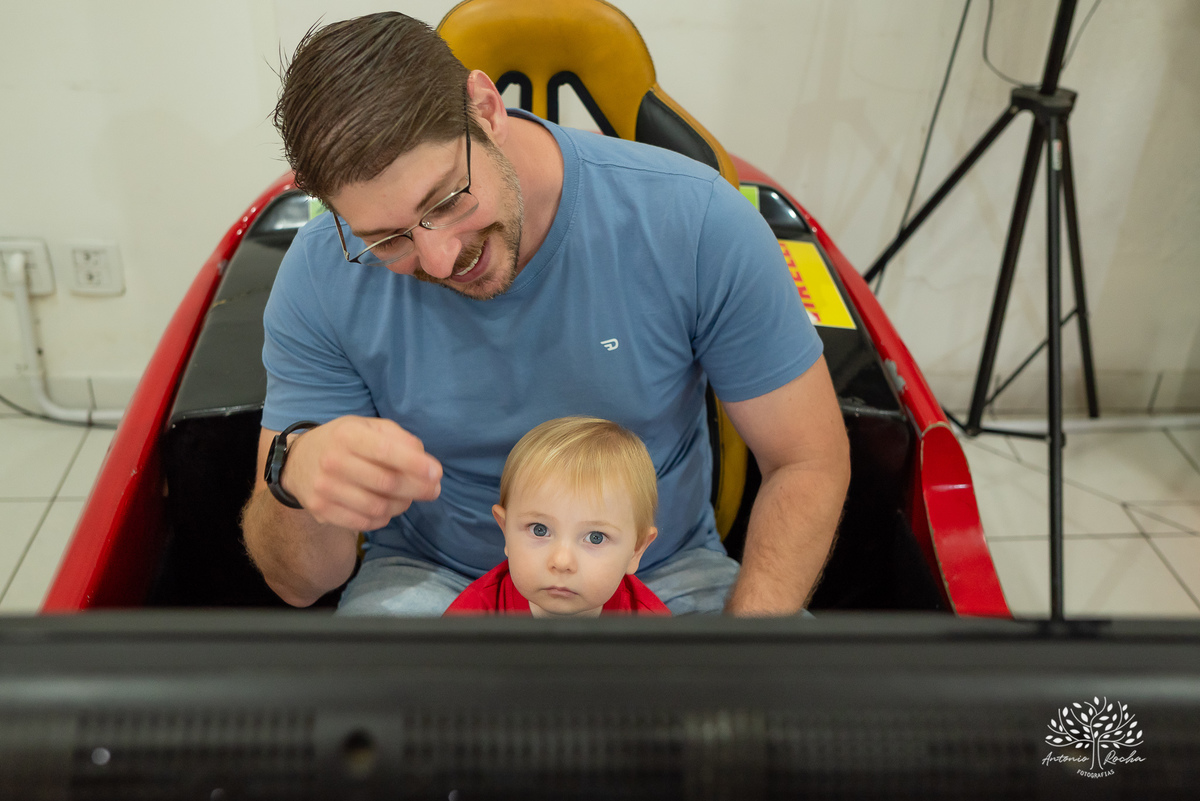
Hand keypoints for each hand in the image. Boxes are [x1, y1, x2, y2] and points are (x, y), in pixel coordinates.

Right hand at [281, 416, 441, 530]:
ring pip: (378, 507)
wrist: (297, 462)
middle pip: (386, 483)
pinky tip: (387, 507)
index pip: (385, 451)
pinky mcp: (321, 510)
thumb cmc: (343, 442)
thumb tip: (424, 460)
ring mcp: (325, 488)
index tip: (437, 473)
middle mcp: (332, 461)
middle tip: (434, 490)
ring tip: (408, 497)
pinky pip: (365, 523)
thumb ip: (398, 438)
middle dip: (418, 488)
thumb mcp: (368, 427)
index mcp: (347, 435)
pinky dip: (384, 518)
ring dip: (402, 505)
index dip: (414, 464)